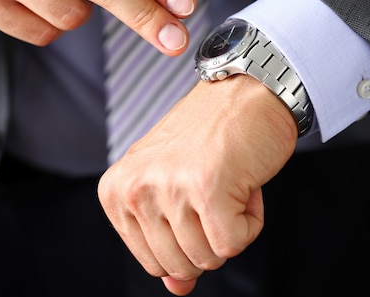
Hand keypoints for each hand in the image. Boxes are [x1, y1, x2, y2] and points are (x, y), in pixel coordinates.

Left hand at [97, 76, 297, 294]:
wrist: (248, 92)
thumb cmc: (211, 138)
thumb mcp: (174, 188)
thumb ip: (169, 241)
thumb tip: (176, 288)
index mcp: (117, 190)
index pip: (151, 261)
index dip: (186, 239)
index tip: (194, 198)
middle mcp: (136, 187)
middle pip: (180, 265)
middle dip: (210, 238)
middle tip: (214, 191)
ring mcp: (169, 187)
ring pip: (208, 258)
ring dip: (231, 226)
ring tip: (227, 182)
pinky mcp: (206, 188)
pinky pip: (234, 243)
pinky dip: (251, 221)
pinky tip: (244, 184)